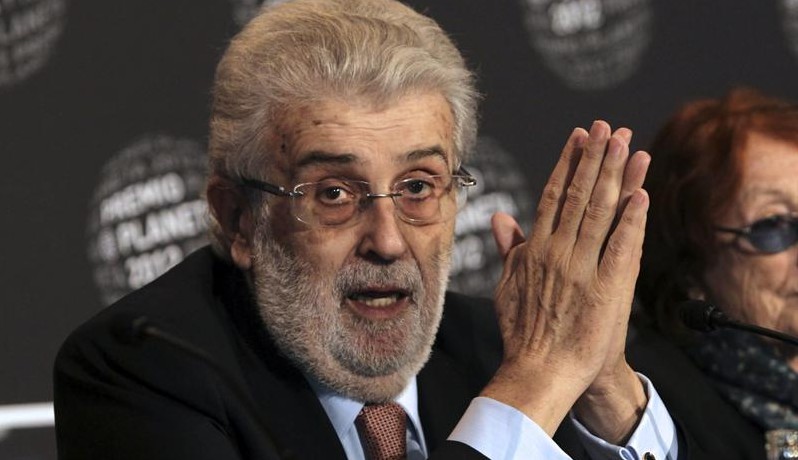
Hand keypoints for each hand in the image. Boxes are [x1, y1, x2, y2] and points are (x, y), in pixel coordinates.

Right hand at [480, 121, 649, 437]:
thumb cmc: (523, 331)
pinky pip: (622, 248)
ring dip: (615, 176)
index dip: (569, 163)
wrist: (539, 371)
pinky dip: (631, 220)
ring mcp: (582, 269)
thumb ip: (509, 247)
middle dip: (595, 158)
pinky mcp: (606, 289)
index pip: (553, 195)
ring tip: (627, 144)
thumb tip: (500, 217)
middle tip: (609, 127)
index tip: (581, 137)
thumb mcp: (508, 285)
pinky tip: (641, 193)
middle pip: (580, 195)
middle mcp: (557, 252)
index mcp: (534, 250)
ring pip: (600, 212)